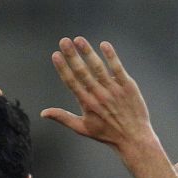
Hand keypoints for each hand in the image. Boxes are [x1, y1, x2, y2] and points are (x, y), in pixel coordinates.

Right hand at [40, 37, 155, 152]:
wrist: (134, 138)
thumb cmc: (107, 134)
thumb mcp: (83, 128)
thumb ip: (63, 117)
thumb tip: (43, 113)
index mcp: (87, 104)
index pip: (71, 82)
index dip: (63, 68)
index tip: (55, 55)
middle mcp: (99, 95)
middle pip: (82, 72)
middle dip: (72, 56)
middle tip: (64, 40)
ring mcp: (114, 90)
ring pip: (98, 67)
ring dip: (88, 52)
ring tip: (79, 40)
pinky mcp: (128, 87)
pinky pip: (118, 68)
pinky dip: (111, 56)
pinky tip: (104, 45)